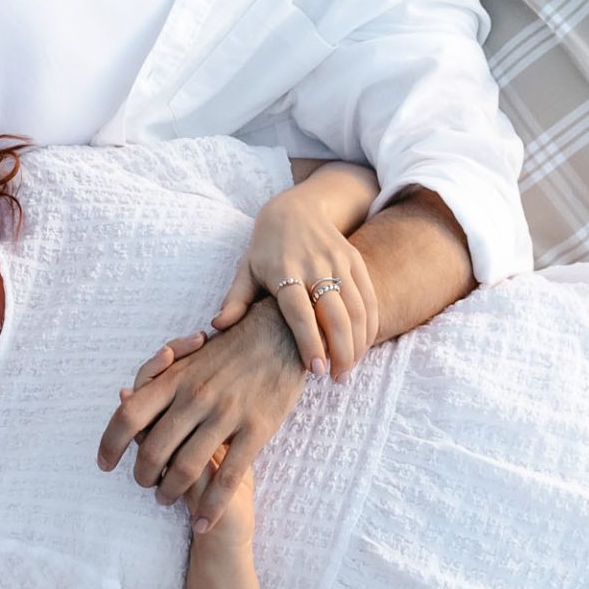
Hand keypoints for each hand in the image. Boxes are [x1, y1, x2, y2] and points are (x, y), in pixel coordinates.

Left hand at [97, 302, 305, 533]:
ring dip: (169, 492)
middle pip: (153, 450)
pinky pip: (228, 477)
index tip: (104, 463)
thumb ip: (159, 379)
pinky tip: (203, 522)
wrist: (282, 332)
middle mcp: (195, 396)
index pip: (129, 415)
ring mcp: (225, 413)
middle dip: (142, 476)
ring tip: (166, 500)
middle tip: (145, 485)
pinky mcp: (255, 429)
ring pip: (185, 468)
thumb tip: (124, 398)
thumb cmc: (234, 344)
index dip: (110, 443)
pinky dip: (211, 507)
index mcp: (175, 378)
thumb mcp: (190, 356)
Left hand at [214, 192, 378, 378]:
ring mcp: (338, 263)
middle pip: (335, 315)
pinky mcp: (355, 261)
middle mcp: (315, 266)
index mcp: (285, 272)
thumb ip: (235, 299)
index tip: (315, 370)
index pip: (300, 313)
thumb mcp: (246, 269)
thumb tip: (218, 326)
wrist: (297, 208)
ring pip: (357, 310)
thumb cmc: (266, 247)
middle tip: (336, 379)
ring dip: (357, 344)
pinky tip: (362, 347)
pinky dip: (370, 326)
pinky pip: (369, 298)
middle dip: (341, 351)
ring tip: (347, 370)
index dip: (310, 342)